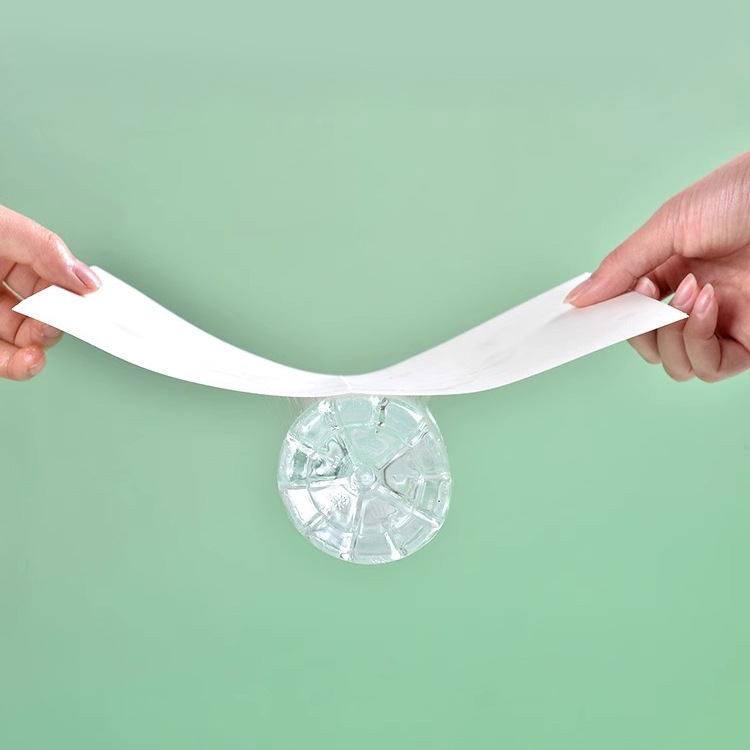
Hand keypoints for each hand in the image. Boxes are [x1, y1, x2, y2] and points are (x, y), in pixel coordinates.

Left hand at [0, 205, 99, 380]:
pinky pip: (1, 361)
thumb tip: (89, 281)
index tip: (98, 305)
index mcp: (8, 255)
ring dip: (41, 351)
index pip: (53, 280)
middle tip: (71, 319)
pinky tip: (31, 360)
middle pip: (45, 315)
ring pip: (26, 343)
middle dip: (62, 322)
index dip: (76, 294)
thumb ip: (46, 249)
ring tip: (43, 346)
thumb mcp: (1, 227)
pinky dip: (19, 367)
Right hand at [566, 150, 749, 381]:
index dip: (611, 316)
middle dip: (638, 327)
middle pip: (650, 345)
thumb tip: (577, 299)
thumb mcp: (667, 225)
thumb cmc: (741, 194)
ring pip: (677, 365)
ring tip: (688, 290)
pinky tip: (705, 303)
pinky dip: (697, 341)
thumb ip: (621, 267)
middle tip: (644, 293)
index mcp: (674, 271)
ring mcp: (723, 322)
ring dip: (671, 334)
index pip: (631, 312)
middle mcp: (697, 301)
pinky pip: (710, 367)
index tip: (588, 314)